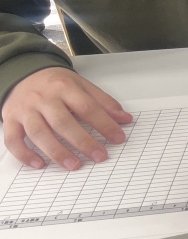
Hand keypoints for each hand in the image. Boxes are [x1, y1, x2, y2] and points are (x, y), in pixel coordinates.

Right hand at [2, 68, 131, 169]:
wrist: (23, 73)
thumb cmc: (55, 83)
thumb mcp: (82, 85)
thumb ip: (103, 102)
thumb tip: (125, 119)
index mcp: (64, 87)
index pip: (87, 107)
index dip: (104, 124)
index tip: (118, 138)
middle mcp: (43, 99)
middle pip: (63, 122)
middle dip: (83, 141)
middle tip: (99, 156)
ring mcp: (25, 110)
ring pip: (39, 133)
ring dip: (57, 152)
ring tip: (74, 165)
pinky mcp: (10, 120)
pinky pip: (13, 139)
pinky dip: (25, 154)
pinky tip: (39, 164)